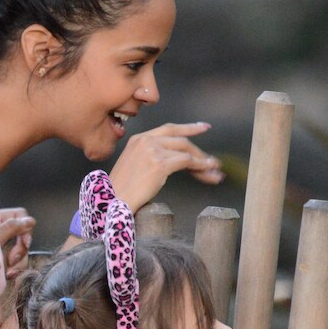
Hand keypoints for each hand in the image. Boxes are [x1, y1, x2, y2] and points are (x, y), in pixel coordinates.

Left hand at [0, 207, 35, 279]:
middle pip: (22, 234)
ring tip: (10, 273)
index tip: (25, 243)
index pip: (19, 215)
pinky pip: (15, 261)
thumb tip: (30, 221)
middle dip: (21, 250)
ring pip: (21, 250)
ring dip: (19, 263)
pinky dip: (15, 268)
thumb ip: (11, 228)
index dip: (25, 228)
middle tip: (12, 261)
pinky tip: (9, 275)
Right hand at [108, 122, 223, 210]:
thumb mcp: (134, 165)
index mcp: (138, 139)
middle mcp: (146, 141)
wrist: (113, 201)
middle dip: (198, 150)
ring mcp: (153, 151)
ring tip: (214, 170)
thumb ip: (150, 157)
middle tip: (212, 161)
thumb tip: (175, 160)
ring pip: (186, 150)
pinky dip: (200, 166)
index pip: (168, 128)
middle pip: (180, 139)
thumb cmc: (122, 190)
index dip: (188, 128)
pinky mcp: (160, 164)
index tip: (203, 127)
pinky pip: (186, 161)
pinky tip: (208, 172)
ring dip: (202, 161)